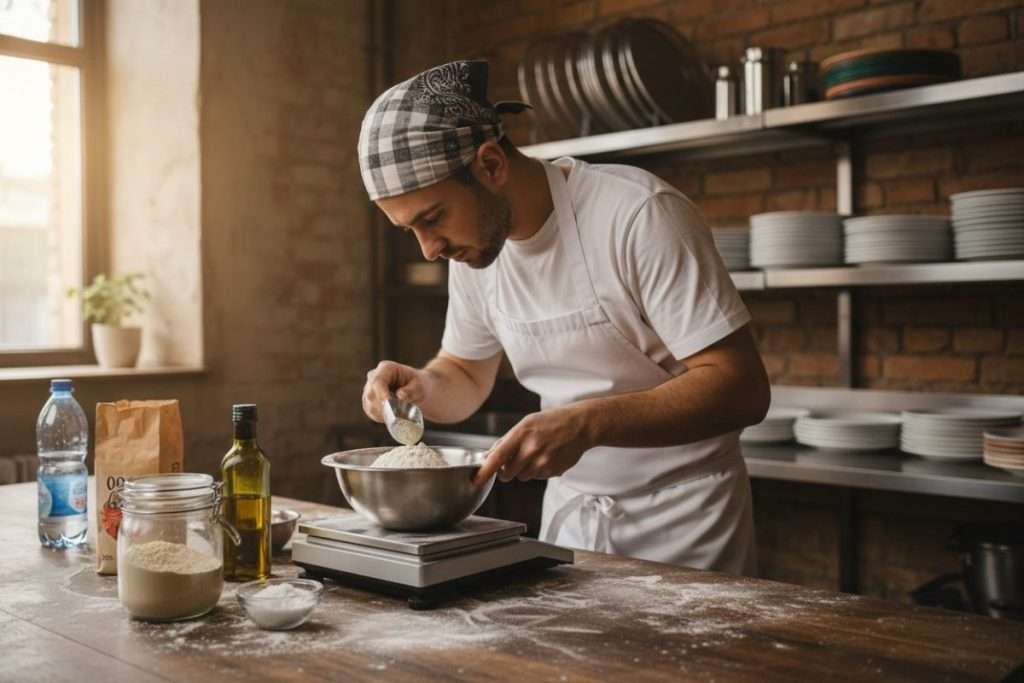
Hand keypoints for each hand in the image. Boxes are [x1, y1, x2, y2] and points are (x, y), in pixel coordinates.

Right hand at [362, 360, 427, 422]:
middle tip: (399, 415)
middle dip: (384, 407)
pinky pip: (371, 412)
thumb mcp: (419, 386)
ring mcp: (369, 389)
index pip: (377, 381)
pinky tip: (393, 416)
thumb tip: (400, 395)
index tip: (390, 405)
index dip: (381, 394)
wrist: (417, 392)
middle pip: (371, 394)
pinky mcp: (369, 401)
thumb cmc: (419, 386)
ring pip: (370, 406)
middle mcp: (374, 377)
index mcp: (386, 368)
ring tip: (399, 414)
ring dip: (384, 414)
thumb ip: (411, 390)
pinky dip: (382, 417)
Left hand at [473, 405, 591, 486]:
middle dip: (507, 470)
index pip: (497, 457)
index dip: (484, 471)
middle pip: (507, 474)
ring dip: (524, 470)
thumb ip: (506, 440)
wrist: (581, 425)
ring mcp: (542, 461)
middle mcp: (531, 449)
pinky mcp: (552, 471)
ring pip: (521, 477)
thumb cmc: (551, 421)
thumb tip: (488, 457)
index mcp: (521, 433)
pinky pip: (536, 477)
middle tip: (516, 458)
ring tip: (537, 453)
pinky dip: (538, 470)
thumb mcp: (526, 423)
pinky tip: (548, 456)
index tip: (475, 480)